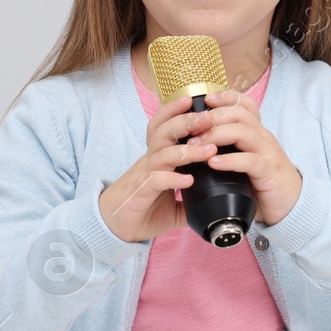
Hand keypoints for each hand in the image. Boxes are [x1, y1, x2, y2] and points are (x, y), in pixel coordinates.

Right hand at [98, 94, 219, 242]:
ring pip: (163, 153)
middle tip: (209, 118)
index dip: (178, 111)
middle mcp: (150, 160)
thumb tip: (216, 202)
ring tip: (209, 150)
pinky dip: (172, 178)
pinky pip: (155, 179)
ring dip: (187, 150)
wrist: (113, 227)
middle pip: (164, 131)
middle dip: (187, 121)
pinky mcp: (140, 192)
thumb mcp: (174, 204)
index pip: (165, 126)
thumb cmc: (142, 209)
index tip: (200, 103)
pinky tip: (188, 180)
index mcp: (158, 157)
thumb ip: (193, 200)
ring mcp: (144, 175)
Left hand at [184, 88, 302, 226]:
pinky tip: (213, 163)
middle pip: (239, 113)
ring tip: (195, 145)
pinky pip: (250, 161)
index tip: (206, 100)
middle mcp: (263, 138)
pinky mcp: (269, 173)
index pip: (245, 105)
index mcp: (257, 133)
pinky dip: (230, 160)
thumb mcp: (247, 161)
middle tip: (190, 126)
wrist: (293, 205)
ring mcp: (268, 154)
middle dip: (212, 116)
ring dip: (216, 135)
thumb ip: (230, 151)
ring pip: (243, 132)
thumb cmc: (264, 183)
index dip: (226, 98)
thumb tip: (197, 148)